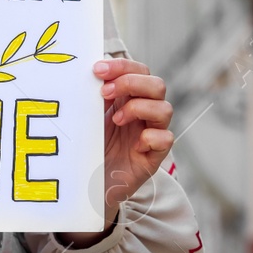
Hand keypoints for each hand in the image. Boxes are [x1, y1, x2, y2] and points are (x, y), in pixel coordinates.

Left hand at [58, 58, 173, 247]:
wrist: (85, 187)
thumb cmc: (87, 147)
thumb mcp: (86, 117)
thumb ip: (90, 95)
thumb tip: (85, 70)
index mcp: (128, 98)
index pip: (138, 70)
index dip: (122, 66)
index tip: (97, 70)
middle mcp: (144, 114)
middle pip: (157, 84)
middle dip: (131, 82)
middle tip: (105, 93)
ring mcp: (150, 134)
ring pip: (165, 109)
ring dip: (139, 108)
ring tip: (116, 120)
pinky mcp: (153, 157)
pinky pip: (166, 139)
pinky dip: (150, 137)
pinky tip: (133, 145)